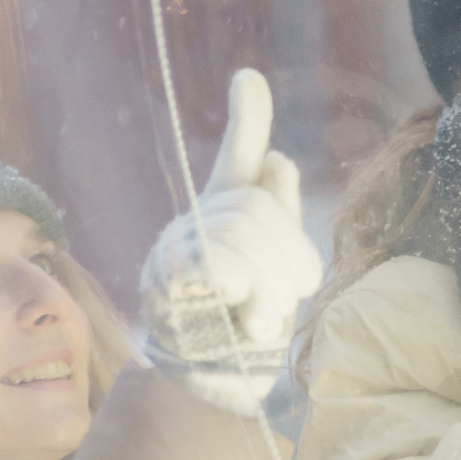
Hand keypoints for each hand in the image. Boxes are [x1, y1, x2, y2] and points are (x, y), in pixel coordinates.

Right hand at [140, 69, 324, 415]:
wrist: (213, 382)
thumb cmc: (248, 323)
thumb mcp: (276, 269)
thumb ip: (278, 218)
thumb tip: (278, 159)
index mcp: (227, 215)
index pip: (238, 160)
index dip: (247, 118)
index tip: (249, 77)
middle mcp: (196, 223)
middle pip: (254, 208)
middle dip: (289, 255)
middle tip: (295, 296)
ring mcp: (175, 250)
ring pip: (239, 234)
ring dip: (270, 283)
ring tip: (268, 317)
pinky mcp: (165, 283)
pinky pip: (215, 265)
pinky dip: (242, 289)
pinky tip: (245, 311)